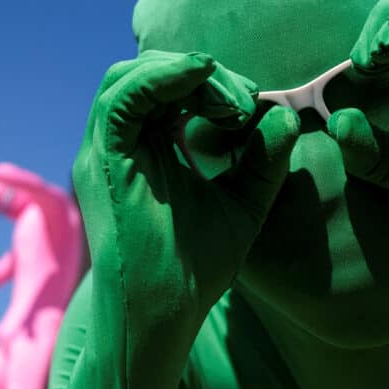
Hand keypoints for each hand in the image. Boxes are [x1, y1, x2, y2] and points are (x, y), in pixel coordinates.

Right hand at [74, 50, 299, 336]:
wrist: (163, 315)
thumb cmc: (194, 269)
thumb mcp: (241, 204)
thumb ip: (261, 162)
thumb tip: (285, 116)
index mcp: (140, 151)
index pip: (161, 89)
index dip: (206, 82)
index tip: (250, 102)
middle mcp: (114, 147)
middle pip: (144, 74)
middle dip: (198, 73)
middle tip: (244, 98)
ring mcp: (103, 153)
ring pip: (129, 78)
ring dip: (184, 73)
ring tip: (231, 99)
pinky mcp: (104, 162)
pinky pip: (123, 99)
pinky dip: (162, 78)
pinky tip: (204, 77)